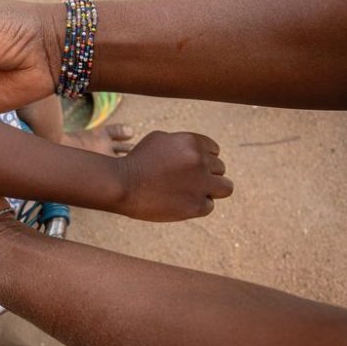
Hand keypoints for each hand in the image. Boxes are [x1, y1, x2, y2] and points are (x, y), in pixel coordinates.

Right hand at [118, 131, 233, 221]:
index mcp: (191, 142)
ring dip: (211, 189)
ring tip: (192, 192)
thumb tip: (199, 149)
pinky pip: (209, 206)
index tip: (190, 167)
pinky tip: (180, 203)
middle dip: (206, 174)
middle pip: (220, 168)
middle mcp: (199, 161)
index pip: (215, 150)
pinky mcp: (196, 205)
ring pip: (225, 187)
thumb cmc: (136, 161)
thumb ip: (182, 142)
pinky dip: (198, 205)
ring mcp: (200, 184)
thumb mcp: (158, 139)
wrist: (121, 185)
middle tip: (186, 181)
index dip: (203, 159)